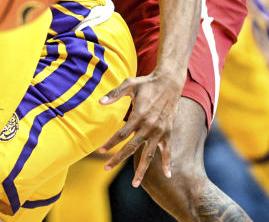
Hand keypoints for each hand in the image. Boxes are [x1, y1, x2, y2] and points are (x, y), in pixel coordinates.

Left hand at [98, 70, 183, 185]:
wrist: (169, 83)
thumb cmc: (146, 83)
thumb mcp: (129, 84)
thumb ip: (115, 94)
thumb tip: (100, 102)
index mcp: (138, 116)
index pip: (121, 134)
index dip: (110, 143)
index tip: (100, 151)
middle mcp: (149, 126)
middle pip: (131, 147)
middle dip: (117, 158)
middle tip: (105, 168)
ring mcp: (159, 131)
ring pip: (149, 155)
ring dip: (141, 170)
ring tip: (135, 184)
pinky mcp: (168, 133)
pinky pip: (167, 151)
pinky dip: (167, 163)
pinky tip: (167, 175)